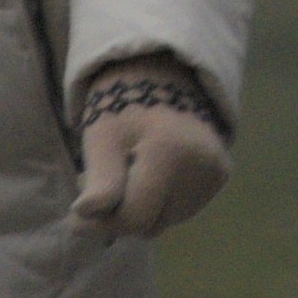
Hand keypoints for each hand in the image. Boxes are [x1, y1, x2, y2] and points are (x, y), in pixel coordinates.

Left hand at [71, 63, 230, 238]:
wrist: (163, 72)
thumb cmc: (122, 104)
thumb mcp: (101, 137)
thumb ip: (99, 181)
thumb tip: (84, 217)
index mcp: (171, 153)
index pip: (134, 218)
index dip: (101, 222)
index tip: (76, 215)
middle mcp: (203, 167)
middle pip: (150, 224)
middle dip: (119, 212)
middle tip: (101, 179)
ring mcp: (216, 173)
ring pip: (165, 220)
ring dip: (140, 208)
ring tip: (127, 171)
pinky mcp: (221, 176)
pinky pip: (181, 209)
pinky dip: (160, 200)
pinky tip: (151, 172)